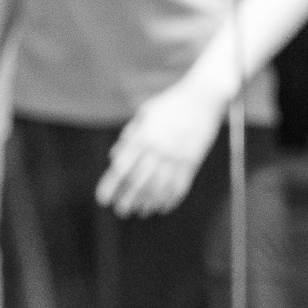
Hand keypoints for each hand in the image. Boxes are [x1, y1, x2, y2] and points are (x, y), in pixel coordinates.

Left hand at [97, 78, 229, 217]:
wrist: (204, 96)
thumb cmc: (172, 103)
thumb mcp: (146, 113)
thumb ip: (130, 134)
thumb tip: (114, 156)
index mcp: (144, 136)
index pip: (123, 166)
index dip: (111, 185)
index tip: (103, 198)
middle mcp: (159, 148)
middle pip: (140, 181)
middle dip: (129, 198)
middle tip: (121, 211)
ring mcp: (178, 155)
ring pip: (161, 186)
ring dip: (149, 201)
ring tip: (141, 211)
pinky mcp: (194, 159)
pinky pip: (181, 184)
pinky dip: (172, 198)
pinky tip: (164, 206)